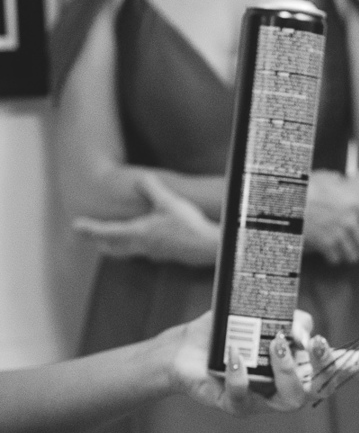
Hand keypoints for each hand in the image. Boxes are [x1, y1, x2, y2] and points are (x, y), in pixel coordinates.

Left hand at [74, 171, 220, 265]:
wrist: (209, 247)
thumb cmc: (189, 226)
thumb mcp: (169, 202)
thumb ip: (152, 189)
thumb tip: (140, 178)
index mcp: (139, 232)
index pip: (107, 231)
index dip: (90, 228)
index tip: (75, 227)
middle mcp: (142, 245)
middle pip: (113, 245)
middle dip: (98, 240)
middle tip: (85, 235)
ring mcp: (154, 252)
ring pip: (126, 250)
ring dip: (113, 244)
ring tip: (106, 241)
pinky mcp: (165, 254)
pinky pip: (141, 251)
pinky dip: (131, 246)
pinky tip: (141, 242)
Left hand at [164, 313, 315, 411]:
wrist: (186, 347)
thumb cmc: (229, 332)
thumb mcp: (263, 315)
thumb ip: (291, 319)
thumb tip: (303, 332)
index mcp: (299, 364)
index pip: (335, 366)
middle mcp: (287, 385)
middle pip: (321, 388)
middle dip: (323, 366)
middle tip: (314, 342)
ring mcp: (263, 399)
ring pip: (291, 399)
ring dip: (288, 371)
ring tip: (276, 344)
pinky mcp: (236, 405)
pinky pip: (243, 397)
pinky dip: (240, 376)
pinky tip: (234, 355)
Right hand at [304, 171, 358, 263]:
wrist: (287, 202)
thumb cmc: (303, 189)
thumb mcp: (321, 178)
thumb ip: (335, 179)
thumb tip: (340, 178)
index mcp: (354, 203)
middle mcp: (350, 220)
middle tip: (358, 248)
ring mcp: (338, 234)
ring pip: (353, 255)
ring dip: (348, 255)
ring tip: (344, 253)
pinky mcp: (325, 244)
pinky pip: (336, 259)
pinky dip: (333, 259)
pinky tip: (329, 255)